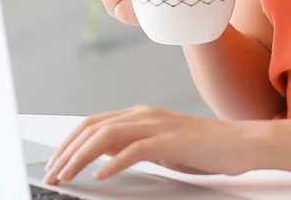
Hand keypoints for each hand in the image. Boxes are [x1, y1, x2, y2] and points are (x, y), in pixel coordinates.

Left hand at [43, 106, 272, 183]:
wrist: (239, 143)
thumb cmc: (203, 148)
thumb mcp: (161, 146)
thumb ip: (134, 146)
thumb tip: (103, 158)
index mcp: (141, 114)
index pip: (93, 123)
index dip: (69, 142)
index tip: (53, 163)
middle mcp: (145, 114)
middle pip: (94, 127)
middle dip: (67, 151)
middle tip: (51, 174)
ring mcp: (158, 125)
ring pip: (108, 135)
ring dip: (82, 157)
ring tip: (67, 176)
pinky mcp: (171, 140)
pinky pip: (135, 149)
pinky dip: (114, 162)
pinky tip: (102, 176)